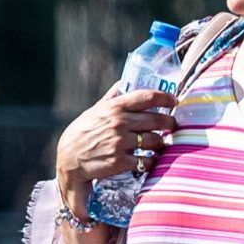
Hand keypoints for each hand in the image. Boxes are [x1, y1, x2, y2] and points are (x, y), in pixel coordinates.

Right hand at [57, 89, 177, 186]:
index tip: (174, 100)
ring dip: (161, 143)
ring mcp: (120, 142)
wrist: (69, 159)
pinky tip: (149, 160)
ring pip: (155, 141)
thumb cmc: (82, 132)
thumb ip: (112, 97)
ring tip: (160, 144)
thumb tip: (124, 82)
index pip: (147, 96)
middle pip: (157, 120)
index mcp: (114, 107)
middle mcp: (119, 122)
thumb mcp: (95, 111)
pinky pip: (146, 161)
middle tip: (172, 125)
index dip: (165, 97)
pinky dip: (150, 161)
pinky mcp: (120, 161)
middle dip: (170, 123)